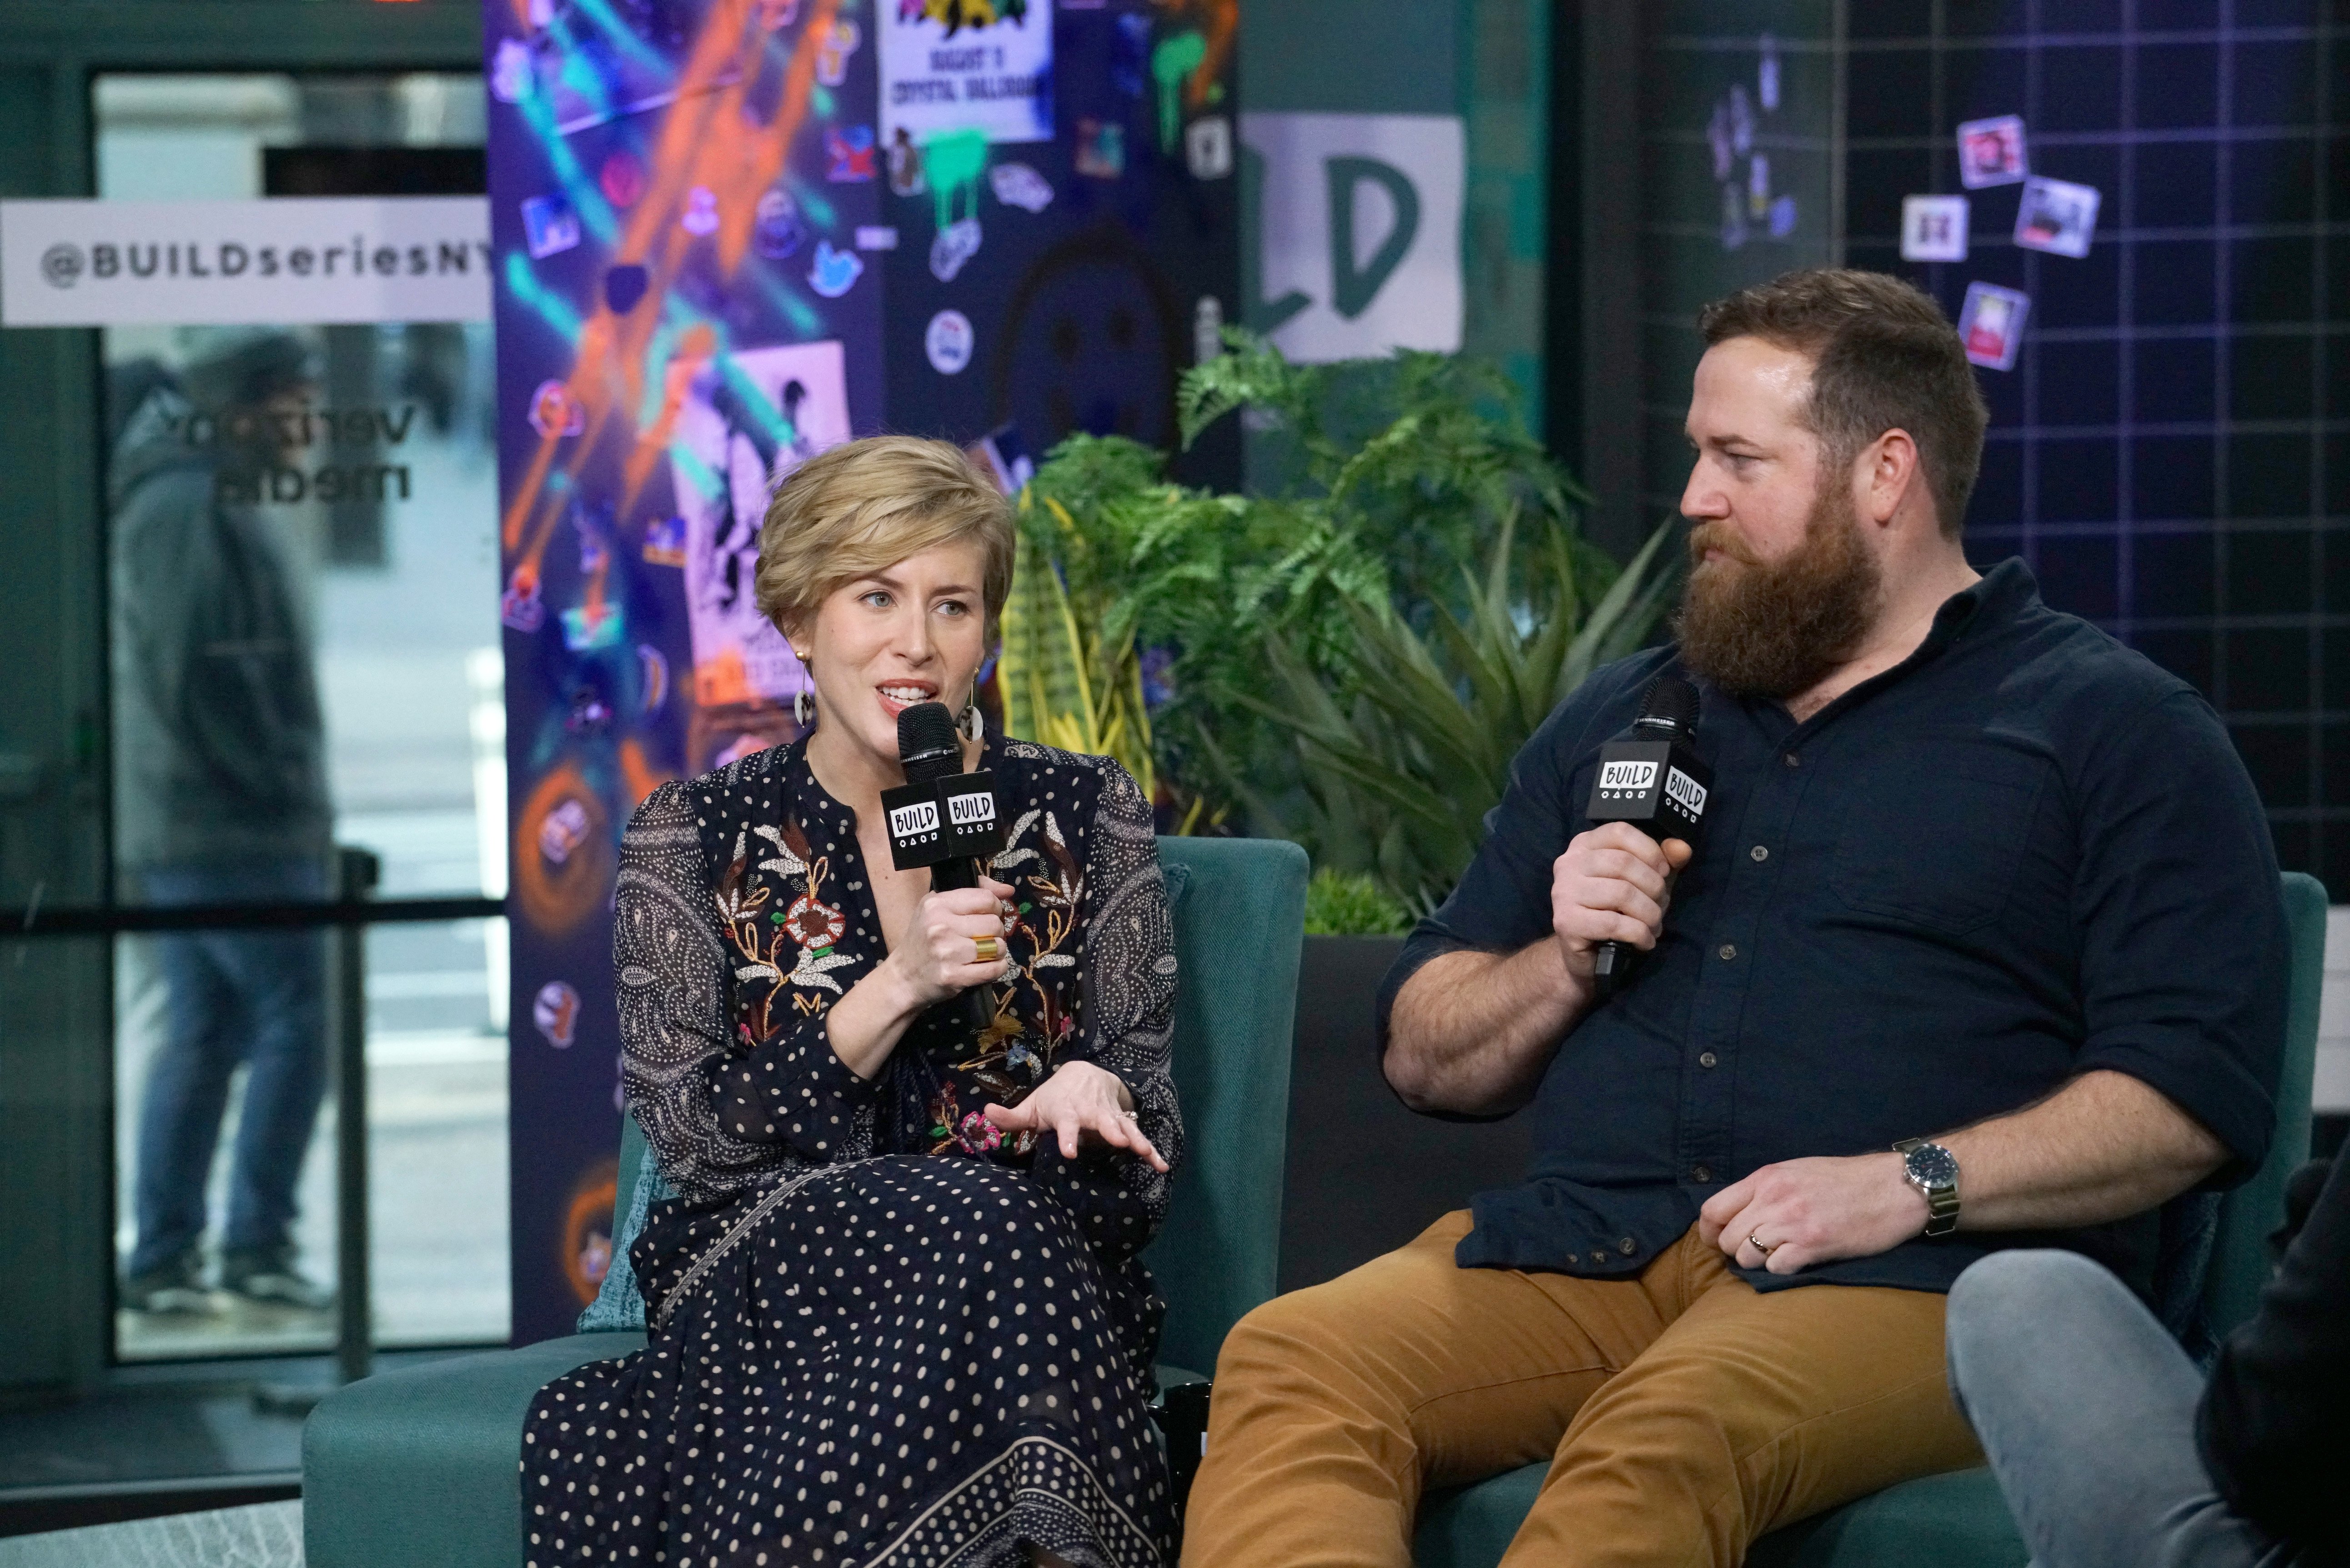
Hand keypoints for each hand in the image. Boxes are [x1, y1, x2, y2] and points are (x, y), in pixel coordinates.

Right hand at [884, 874, 1015, 1007]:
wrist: (903, 977)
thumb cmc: (924, 940)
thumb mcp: (938, 908)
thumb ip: (974, 892)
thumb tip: (1008, 890)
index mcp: (937, 904)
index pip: (986, 899)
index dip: (995, 908)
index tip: (987, 916)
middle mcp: (940, 926)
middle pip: (994, 923)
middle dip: (996, 932)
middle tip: (984, 938)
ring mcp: (947, 952)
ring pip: (997, 946)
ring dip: (997, 951)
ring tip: (983, 953)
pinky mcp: (953, 976)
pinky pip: (994, 969)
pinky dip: (997, 968)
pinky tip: (987, 967)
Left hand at [985, 1060, 1168, 1171]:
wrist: (1086, 1074)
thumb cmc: (1055, 1097)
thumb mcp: (1034, 1106)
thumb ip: (1012, 1116)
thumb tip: (985, 1113)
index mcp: (1067, 1110)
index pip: (1066, 1123)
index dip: (1068, 1137)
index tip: (1069, 1152)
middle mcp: (1091, 1112)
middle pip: (1102, 1121)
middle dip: (1111, 1131)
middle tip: (1119, 1143)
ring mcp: (1110, 1117)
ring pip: (1125, 1127)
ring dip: (1137, 1139)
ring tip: (1148, 1154)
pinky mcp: (1124, 1122)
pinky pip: (1139, 1136)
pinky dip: (1151, 1149)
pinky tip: (1162, 1165)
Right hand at [1549, 824, 1694, 982]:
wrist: (1588, 956)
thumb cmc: (1617, 912)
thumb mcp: (1644, 882)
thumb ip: (1664, 861)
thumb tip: (1682, 848)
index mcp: (1584, 846)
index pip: (1620, 831)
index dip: (1650, 850)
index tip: (1663, 872)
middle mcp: (1568, 864)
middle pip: (1623, 863)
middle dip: (1653, 887)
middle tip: (1659, 906)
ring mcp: (1563, 893)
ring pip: (1621, 894)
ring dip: (1649, 914)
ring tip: (1653, 926)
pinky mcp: (1566, 922)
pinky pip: (1614, 924)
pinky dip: (1639, 934)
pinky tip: (1644, 941)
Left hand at [1697, 1153, 1929, 1275]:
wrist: (1894, 1187)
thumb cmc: (1847, 1180)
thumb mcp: (1797, 1171)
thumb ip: (1765, 1190)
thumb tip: (1738, 1214)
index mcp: (1766, 1178)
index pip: (1712, 1209)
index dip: (1709, 1232)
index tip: (1717, 1241)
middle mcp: (1774, 1198)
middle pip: (1727, 1238)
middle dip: (1735, 1250)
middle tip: (1755, 1252)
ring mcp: (1793, 1222)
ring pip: (1747, 1255)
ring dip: (1757, 1262)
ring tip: (1779, 1256)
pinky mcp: (1814, 1245)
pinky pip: (1776, 1268)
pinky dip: (1781, 1270)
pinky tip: (1798, 1261)